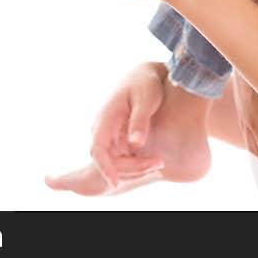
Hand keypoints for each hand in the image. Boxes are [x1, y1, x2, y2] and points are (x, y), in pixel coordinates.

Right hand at [45, 62, 211, 195]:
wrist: (145, 75)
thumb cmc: (146, 84)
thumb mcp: (147, 98)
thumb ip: (140, 120)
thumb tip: (136, 143)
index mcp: (106, 117)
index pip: (98, 148)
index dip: (104, 168)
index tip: (115, 183)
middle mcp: (103, 127)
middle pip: (106, 159)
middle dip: (127, 169)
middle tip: (157, 166)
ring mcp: (109, 133)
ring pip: (114, 160)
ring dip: (133, 167)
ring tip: (160, 164)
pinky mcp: (117, 137)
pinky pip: (122, 156)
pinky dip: (136, 163)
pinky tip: (155, 163)